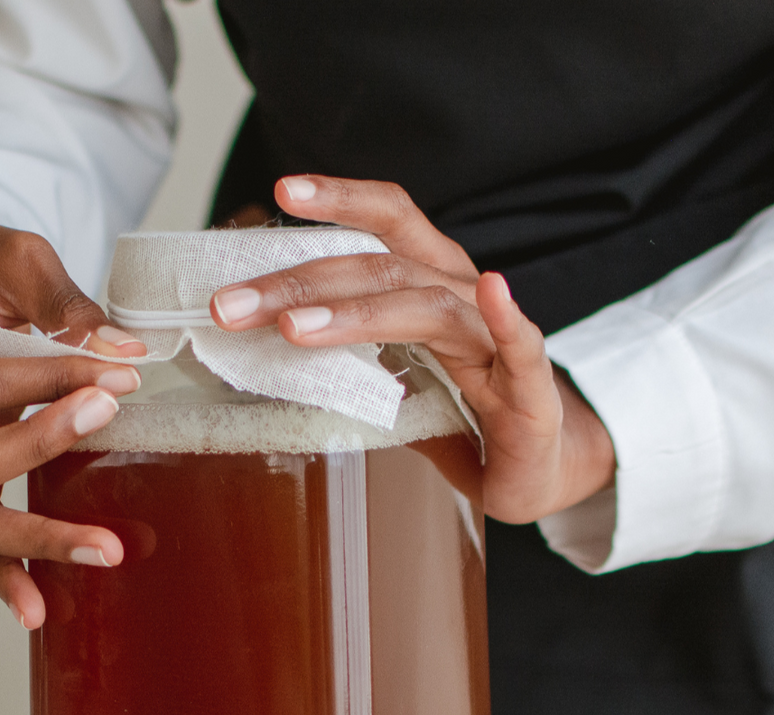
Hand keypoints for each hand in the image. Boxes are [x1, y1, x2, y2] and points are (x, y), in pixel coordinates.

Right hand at [0, 212, 147, 628]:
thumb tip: (121, 356)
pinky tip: (38, 609)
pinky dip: (4, 572)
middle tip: (106, 419)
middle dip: (38, 448)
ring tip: (104, 550)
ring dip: (36, 536)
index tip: (118, 376)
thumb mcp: (7, 254)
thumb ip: (60, 302)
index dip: (48, 382)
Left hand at [208, 176, 615, 523]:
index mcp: (430, 285)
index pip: (387, 224)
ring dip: (355, 314)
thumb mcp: (390, 384)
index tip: (282, 189)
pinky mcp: (531, 393)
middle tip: (230, 305)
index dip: (340, 200)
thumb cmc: (464, 419)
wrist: (542, 467)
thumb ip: (342, 363)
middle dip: (299, 283)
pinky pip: (522, 347)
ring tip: (293, 327)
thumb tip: (258, 353)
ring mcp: (497, 343)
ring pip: (426, 306)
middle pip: (381, 267)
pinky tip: (496, 289)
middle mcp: (463, 298)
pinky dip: (509, 318)